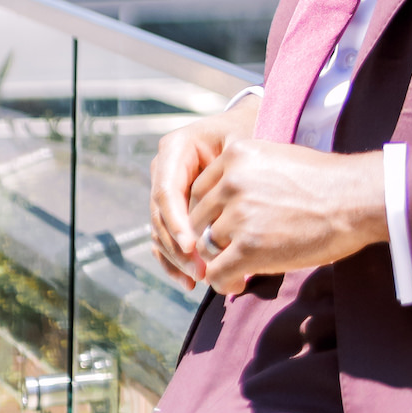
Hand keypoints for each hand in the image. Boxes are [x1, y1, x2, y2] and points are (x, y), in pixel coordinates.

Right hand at [149, 96, 259, 290]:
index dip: (176, 221)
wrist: (250, 130)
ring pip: (161, 232)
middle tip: (200, 272)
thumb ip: (230, 171)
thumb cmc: (250, 134)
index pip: (168, 190)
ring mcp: (166, 190)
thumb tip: (218, 218)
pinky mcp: (172, 210)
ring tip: (200, 279)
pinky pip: (167, 239)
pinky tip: (190, 281)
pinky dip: (175, 262)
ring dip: (176, 260)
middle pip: (161, 215)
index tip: (192, 246)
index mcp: (176, 148)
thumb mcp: (242, 145)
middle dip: (177, 247)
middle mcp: (164, 169)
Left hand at [187, 139, 387, 296]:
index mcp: (236, 154)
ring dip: (219, 261)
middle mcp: (231, 181)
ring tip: (237, 270)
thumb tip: (224, 203)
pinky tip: (238, 284)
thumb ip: (246, 174)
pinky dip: (223, 283)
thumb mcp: (277, 160)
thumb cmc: (325, 182)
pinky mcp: (248, 248)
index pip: (198, 190)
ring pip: (205, 247)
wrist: (356, 200)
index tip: (222, 228)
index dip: (209, 214)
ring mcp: (238, 215)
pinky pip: (216, 273)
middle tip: (226, 253)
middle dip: (209, 239)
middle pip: (197, 219)